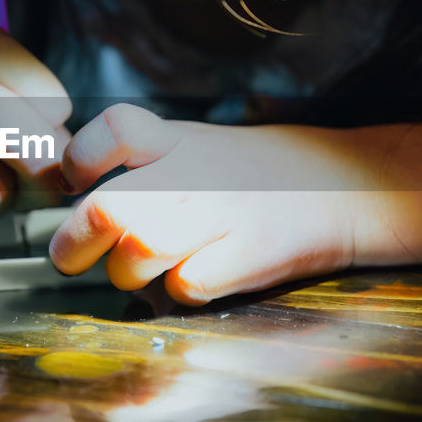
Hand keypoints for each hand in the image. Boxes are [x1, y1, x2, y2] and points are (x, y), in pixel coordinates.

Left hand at [49, 104, 388, 304]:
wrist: (351, 186)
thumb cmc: (261, 176)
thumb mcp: (201, 147)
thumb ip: (145, 165)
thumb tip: (80, 206)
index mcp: (179, 140)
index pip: (115, 128)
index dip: (81, 158)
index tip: (75, 182)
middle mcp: (195, 173)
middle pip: (107, 208)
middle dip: (73, 243)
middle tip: (70, 257)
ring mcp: (222, 213)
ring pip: (137, 254)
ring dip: (127, 274)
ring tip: (140, 274)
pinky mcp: (249, 254)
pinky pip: (186, 287)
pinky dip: (180, 294)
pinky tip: (194, 281)